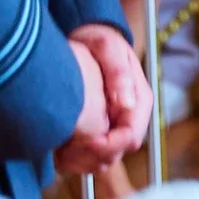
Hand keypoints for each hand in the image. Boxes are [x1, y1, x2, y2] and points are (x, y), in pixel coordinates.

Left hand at [55, 24, 148, 175]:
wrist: (87, 38)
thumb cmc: (99, 40)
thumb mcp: (108, 49)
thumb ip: (119, 73)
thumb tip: (127, 103)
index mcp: (139, 99)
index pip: (131, 136)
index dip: (110, 144)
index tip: (87, 140)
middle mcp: (130, 116)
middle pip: (117, 153)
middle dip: (93, 156)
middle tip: (67, 149)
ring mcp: (114, 125)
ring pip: (104, 160)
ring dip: (82, 160)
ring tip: (60, 150)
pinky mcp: (99, 130)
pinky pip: (91, 157)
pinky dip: (75, 158)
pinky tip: (58, 148)